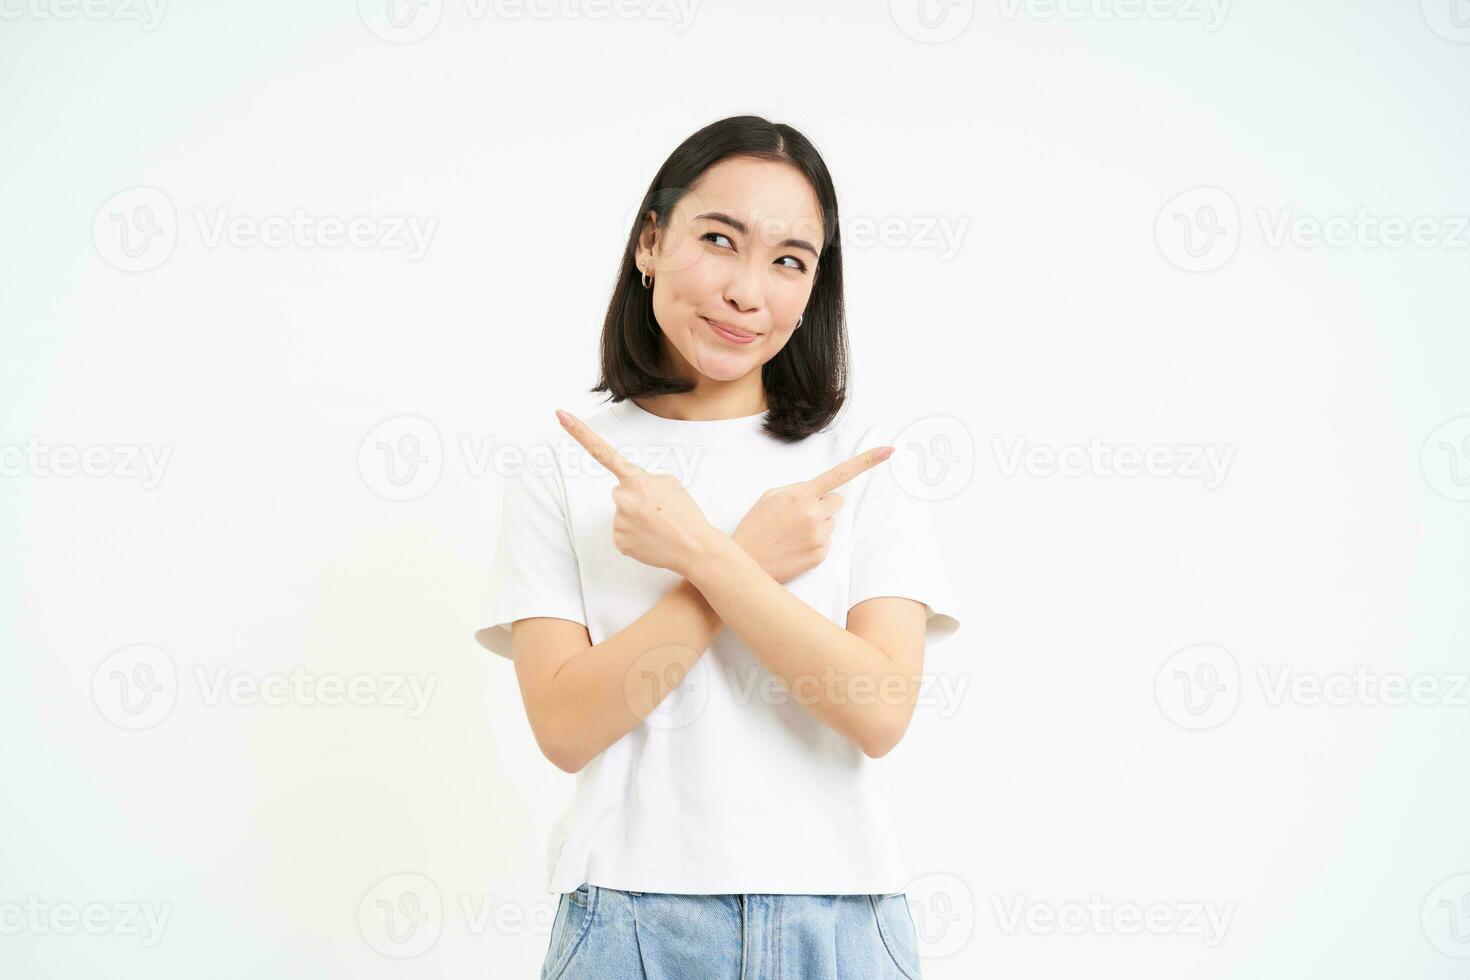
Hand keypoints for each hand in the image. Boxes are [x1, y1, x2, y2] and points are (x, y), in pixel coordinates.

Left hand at [556, 409, 717, 576]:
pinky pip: (623, 533)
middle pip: (621, 493)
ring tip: (658, 526)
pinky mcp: (618, 541)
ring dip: (637, 518)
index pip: (602, 451)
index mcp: (636, 479)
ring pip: (622, 514)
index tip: (561, 415)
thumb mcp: (669, 483)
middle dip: (636, 499)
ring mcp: (618, 521)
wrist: (695, 548)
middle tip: (659, 511)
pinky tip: (651, 538)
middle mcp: (622, 498)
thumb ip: (645, 479)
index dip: (579, 432)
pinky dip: (635, 536)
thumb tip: (630, 490)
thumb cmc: (685, 513)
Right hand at [733, 445, 893, 583]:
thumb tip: (820, 491)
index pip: (839, 474)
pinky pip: (827, 542)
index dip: (866, 461)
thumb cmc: (756, 526)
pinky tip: (795, 547)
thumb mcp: (770, 497)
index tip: (887, 450)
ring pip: (831, 523)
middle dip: (824, 505)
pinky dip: (815, 544)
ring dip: (818, 526)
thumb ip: (798, 490)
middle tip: (799, 516)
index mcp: (800, 494)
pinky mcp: (819, 555)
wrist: (745, 563)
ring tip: (793, 534)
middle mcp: (813, 513)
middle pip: (837, 501)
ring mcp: (818, 535)